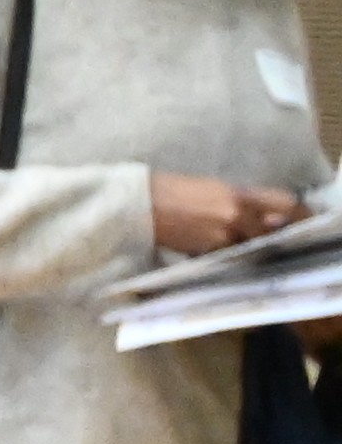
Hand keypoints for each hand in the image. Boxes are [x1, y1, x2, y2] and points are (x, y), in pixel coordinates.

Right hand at [152, 171, 310, 257]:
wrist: (139, 206)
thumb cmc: (172, 191)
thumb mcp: (214, 188)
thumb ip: (243, 202)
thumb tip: (269, 216)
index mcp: (240, 193)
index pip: (286, 205)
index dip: (300, 214)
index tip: (304, 219)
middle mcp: (237, 215)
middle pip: (271, 230)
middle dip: (272, 234)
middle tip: (270, 236)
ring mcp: (223, 235)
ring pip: (249, 245)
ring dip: (246, 244)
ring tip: (232, 240)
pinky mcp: (206, 251)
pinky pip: (228, 255)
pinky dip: (226, 252)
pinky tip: (213, 246)